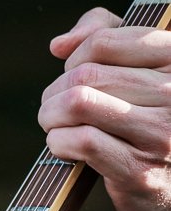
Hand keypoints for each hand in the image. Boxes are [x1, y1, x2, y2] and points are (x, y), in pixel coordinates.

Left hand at [38, 7, 170, 210]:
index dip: (75, 58)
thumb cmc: (148, 124)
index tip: (72, 76)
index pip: (105, 41)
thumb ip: (106, 40)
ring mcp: (159, 132)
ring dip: (51, 116)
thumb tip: (60, 44)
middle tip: (51, 109)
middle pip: (86, 75)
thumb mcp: (140, 73)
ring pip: (79, 104)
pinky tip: (62, 146)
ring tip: (52, 125)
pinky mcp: (138, 170)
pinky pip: (82, 142)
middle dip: (55, 92)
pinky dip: (59, 142)